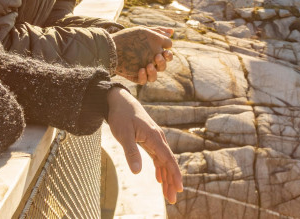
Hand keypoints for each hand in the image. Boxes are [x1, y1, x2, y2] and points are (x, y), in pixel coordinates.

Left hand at [106, 87, 182, 203]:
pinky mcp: (149, 140)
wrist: (120, 101)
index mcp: (154, 137)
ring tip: (168, 194)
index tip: (179, 188)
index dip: (174, 174)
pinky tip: (159, 179)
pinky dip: (160, 169)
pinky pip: (158, 157)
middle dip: (171, 181)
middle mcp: (158, 138)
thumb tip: (137, 172)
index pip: (168, 159)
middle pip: (168, 163)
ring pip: (163, 162)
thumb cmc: (121, 116)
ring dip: (166, 177)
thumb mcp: (123, 135)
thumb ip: (131, 153)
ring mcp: (155, 139)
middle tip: (172, 199)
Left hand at [111, 26, 173, 83]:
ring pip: (155, 76)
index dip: (168, 54)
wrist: (112, 46)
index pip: (167, 56)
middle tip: (157, 57)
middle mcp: (151, 63)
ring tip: (148, 65)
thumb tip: (172, 31)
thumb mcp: (144, 32)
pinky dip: (144, 76)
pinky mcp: (136, 77)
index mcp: (155, 52)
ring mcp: (144, 71)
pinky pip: (144, 81)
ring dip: (154, 71)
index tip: (165, 50)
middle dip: (163, 62)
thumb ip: (158, 32)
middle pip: (163, 66)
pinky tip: (141, 70)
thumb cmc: (129, 38)